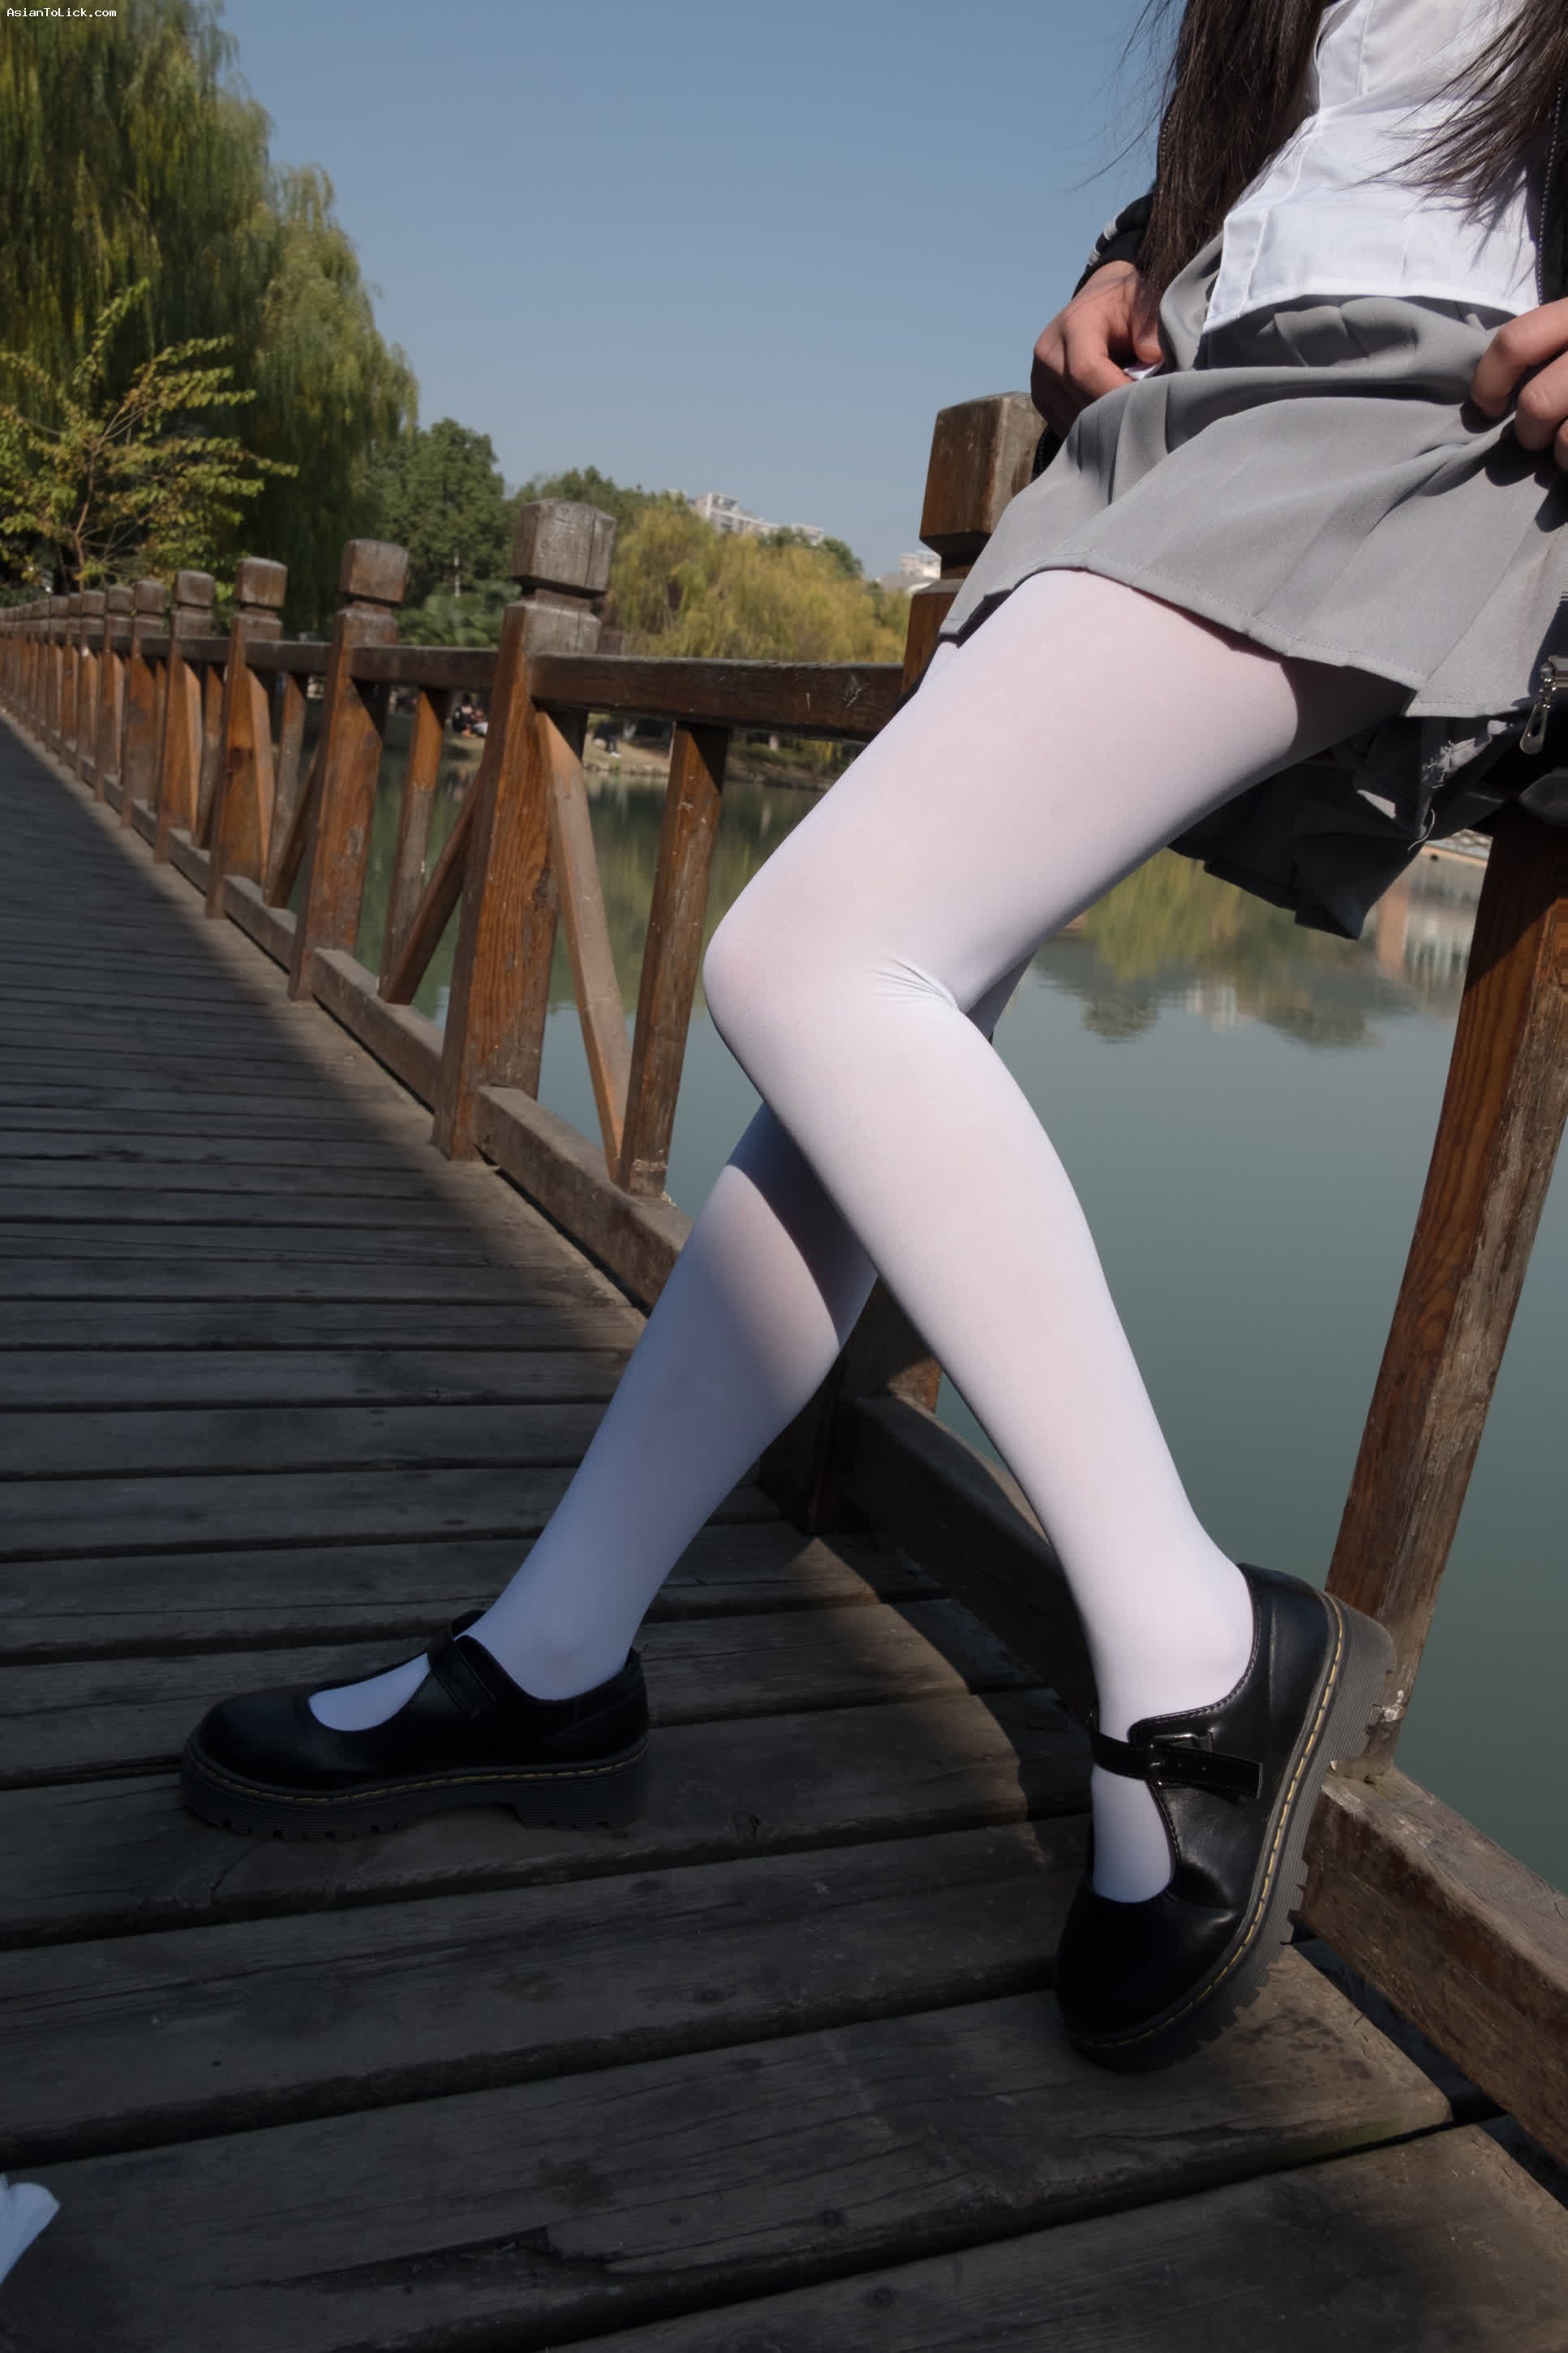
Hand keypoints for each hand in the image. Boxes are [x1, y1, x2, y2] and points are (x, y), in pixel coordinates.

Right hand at [1031, 262, 1162, 435]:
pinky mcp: (1040, 397)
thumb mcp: (1143, 305)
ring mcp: (1039, 378)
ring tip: (1126, 407)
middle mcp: (1048, 353)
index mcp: (1073, 325)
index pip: (1086, 371)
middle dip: (1115, 411)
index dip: (1116, 392)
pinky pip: (1066, 426)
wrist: (1099, 304)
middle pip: (1080, 401)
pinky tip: (1108, 412)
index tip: (1147, 401)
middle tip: (1144, 409)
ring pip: (1073, 420)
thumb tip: (1153, 357)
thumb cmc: (1126, 306)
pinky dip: (1090, 427)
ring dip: (1103, 422)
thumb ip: (1150, 329)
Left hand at [1470, 297, 1567, 465]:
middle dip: (1529, 431)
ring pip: (1564, 439)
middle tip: (1538, 436)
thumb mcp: (1567, 332)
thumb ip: (1540, 348)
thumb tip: (1485, 398)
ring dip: (1560, 452)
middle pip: (1537, 402)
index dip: (1489, 384)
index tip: (1490, 408)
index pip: (1514, 342)